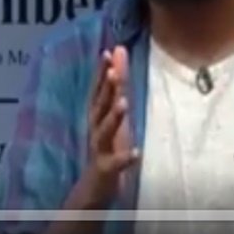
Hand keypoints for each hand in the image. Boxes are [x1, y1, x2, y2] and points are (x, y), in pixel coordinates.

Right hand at [80, 46, 139, 207]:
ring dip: (113, 117)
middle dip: (106, 89)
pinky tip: (137, 152)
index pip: (99, 89)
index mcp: (97, 114)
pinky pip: (116, 163)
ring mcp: (101, 147)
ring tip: (123, 103)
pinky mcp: (107, 168)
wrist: (96, 183)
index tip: (107, 52)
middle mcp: (96, 127)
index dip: (102, 71)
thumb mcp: (112, 110)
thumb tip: (117, 50)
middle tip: (112, 72)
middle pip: (100, 106)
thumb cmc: (107, 142)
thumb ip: (116, 82)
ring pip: (105, 131)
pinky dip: (126, 158)